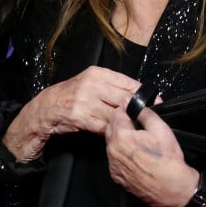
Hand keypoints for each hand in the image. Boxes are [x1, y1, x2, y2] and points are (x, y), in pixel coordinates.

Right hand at [4, 66, 140, 161]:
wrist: (48, 107)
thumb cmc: (73, 95)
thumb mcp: (92, 83)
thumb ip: (112, 87)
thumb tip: (138, 95)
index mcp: (97, 73)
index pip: (127, 82)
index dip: (144, 94)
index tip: (157, 102)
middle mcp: (92, 84)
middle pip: (124, 98)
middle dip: (139, 110)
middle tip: (150, 118)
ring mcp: (86, 100)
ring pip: (116, 114)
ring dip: (127, 123)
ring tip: (136, 128)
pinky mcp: (81, 116)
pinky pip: (104, 126)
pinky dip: (113, 131)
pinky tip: (118, 133)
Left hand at [105, 105, 199, 206]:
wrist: (174, 190)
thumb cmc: (169, 161)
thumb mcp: (161, 128)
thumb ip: (143, 112)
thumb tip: (131, 102)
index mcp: (122, 137)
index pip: (116, 113)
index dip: (126, 110)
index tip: (134, 112)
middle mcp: (113, 151)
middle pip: (110, 127)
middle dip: (122, 123)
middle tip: (137, 126)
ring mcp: (113, 165)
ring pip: (111, 142)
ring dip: (120, 137)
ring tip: (138, 141)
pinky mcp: (116, 175)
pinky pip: (113, 157)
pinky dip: (120, 152)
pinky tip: (135, 154)